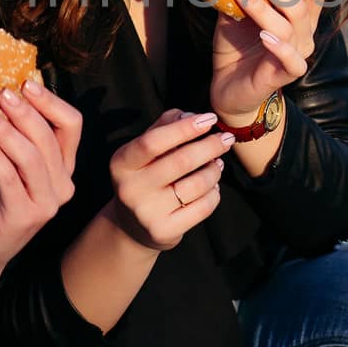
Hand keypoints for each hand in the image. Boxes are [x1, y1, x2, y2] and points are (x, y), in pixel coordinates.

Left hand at [0, 81, 81, 276]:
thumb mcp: (2, 156)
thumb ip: (9, 130)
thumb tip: (2, 90)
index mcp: (63, 167)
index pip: (71, 125)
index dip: (51, 101)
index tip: (25, 83)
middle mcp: (63, 185)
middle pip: (50, 137)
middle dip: (24, 111)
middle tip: (0, 93)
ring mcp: (47, 203)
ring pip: (31, 156)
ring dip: (5, 130)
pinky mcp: (25, 216)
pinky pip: (9, 177)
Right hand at [106, 110, 229, 250]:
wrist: (132, 226)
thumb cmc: (145, 176)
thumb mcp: (145, 150)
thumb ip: (164, 126)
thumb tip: (191, 115)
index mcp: (121, 163)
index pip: (153, 141)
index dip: (184, 128)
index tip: (209, 119)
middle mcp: (130, 189)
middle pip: (181, 161)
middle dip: (210, 146)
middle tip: (226, 139)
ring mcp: (146, 213)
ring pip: (196, 185)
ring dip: (214, 171)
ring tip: (218, 164)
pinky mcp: (164, 231)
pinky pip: (203, 207)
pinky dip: (214, 193)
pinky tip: (213, 186)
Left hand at [209, 0, 326, 121]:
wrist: (228, 88)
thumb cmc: (236, 46)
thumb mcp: (234, 14)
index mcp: (300, 14)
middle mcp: (305, 32)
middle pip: (303, 2)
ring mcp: (298, 53)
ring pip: (290, 25)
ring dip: (263, 5)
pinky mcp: (287, 75)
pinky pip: (291, 59)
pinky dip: (278, 45)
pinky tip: (263, 34)